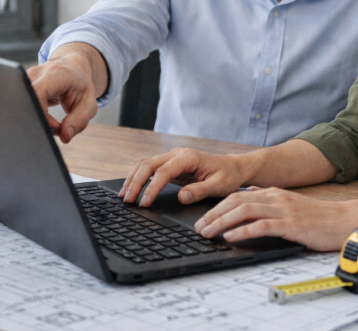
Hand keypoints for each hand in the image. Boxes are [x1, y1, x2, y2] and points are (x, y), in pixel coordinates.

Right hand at [27, 43, 106, 142]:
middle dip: (41, 121)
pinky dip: (36, 117)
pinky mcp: (20, 87)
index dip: (41, 113)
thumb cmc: (80, 85)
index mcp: (55, 74)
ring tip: (54, 122)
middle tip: (58, 128)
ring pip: (25, 107)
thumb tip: (64, 137)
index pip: (38, 92)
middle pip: (28, 102)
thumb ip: (79, 121)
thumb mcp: (88, 104)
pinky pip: (25, 107)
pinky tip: (47, 117)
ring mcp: (25, 79)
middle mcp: (36, 73)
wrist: (72, 68)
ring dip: (39, 120)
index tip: (54, 126)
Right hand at [120, 148, 254, 206]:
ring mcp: (172, 158)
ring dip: (133, 179)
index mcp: (188, 157)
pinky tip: (132, 189)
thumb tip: (181, 197)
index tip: (144, 203)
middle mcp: (177, 154)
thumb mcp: (219, 186)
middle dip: (136, 182)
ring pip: (145, 164)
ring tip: (124, 196)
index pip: (163, 172)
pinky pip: (150, 169)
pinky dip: (139, 177)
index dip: (151, 188)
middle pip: (148, 165)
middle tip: (127, 201)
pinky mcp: (170, 165)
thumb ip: (200, 191)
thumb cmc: (228, 176)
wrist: (233, 167)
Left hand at [193, 187, 357, 251]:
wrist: (345, 220)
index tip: (203, 219)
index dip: (217, 207)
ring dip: (222, 222)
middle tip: (199, 227)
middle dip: (213, 214)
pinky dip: (243, 231)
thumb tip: (250, 202)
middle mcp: (276, 198)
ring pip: (244, 211)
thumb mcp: (290, 206)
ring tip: (208, 233)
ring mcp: (283, 210)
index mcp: (273, 193)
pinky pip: (261, 226)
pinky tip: (231, 237)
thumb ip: (270, 204)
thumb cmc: (319, 218)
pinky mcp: (291, 225)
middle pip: (235, 201)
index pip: (237, 196)